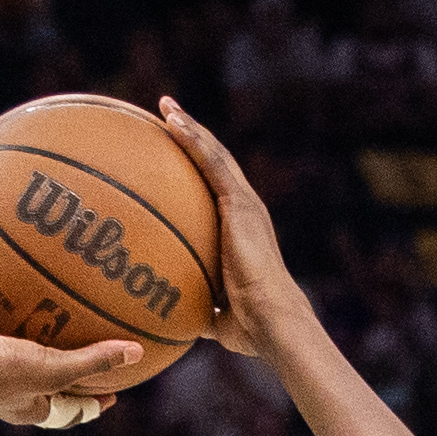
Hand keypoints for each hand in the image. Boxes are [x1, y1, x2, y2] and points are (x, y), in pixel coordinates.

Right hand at [0, 307, 143, 426]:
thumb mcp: (54, 368)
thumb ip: (93, 361)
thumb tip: (137, 353)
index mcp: (28, 404)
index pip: (68, 411)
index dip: (91, 405)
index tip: (113, 395)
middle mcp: (5, 389)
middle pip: (40, 382)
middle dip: (61, 370)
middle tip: (83, 353)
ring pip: (7, 346)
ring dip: (21, 333)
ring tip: (36, 310)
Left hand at [158, 98, 305, 357]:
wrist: (271, 321)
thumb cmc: (249, 327)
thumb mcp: (217, 316)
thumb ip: (200, 310)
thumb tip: (179, 322)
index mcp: (240, 231)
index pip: (216, 191)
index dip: (197, 168)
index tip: (175, 154)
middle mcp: (244, 210)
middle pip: (214, 163)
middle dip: (191, 138)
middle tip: (166, 116)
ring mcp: (244, 204)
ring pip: (213, 155)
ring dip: (189, 128)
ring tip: (165, 107)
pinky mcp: (240, 204)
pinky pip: (211, 163)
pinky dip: (192, 140)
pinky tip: (171, 122)